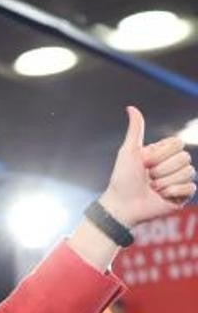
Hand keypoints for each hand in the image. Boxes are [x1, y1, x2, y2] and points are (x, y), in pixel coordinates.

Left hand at [99, 106, 194, 226]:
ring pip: (188, 173)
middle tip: (148, 177)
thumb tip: (131, 107)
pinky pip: (191, 187)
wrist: (123, 204)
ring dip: (165, 182)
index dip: (161, 154)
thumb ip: (135, 130)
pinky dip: (173, 192)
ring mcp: (179, 179)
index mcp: (163, 152)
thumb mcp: (128, 152)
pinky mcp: (183, 195)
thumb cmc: (122, 178)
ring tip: (152, 187)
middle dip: (161, 169)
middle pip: (185, 158)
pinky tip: (161, 196)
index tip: (144, 162)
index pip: (178, 144)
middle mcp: (173, 164)